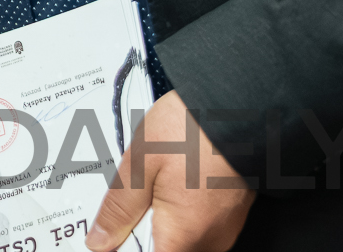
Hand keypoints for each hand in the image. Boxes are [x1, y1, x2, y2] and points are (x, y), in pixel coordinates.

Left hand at [87, 89, 254, 250]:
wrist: (242, 104)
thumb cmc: (194, 130)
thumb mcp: (141, 164)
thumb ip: (120, 209)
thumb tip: (100, 241)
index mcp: (184, 237)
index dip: (123, 250)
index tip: (107, 237)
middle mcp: (209, 242)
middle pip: (164, 250)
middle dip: (139, 232)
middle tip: (123, 204)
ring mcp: (224, 230)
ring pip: (180, 241)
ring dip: (156, 221)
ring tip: (145, 185)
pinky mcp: (230, 215)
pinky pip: (196, 227)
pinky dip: (175, 212)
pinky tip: (166, 183)